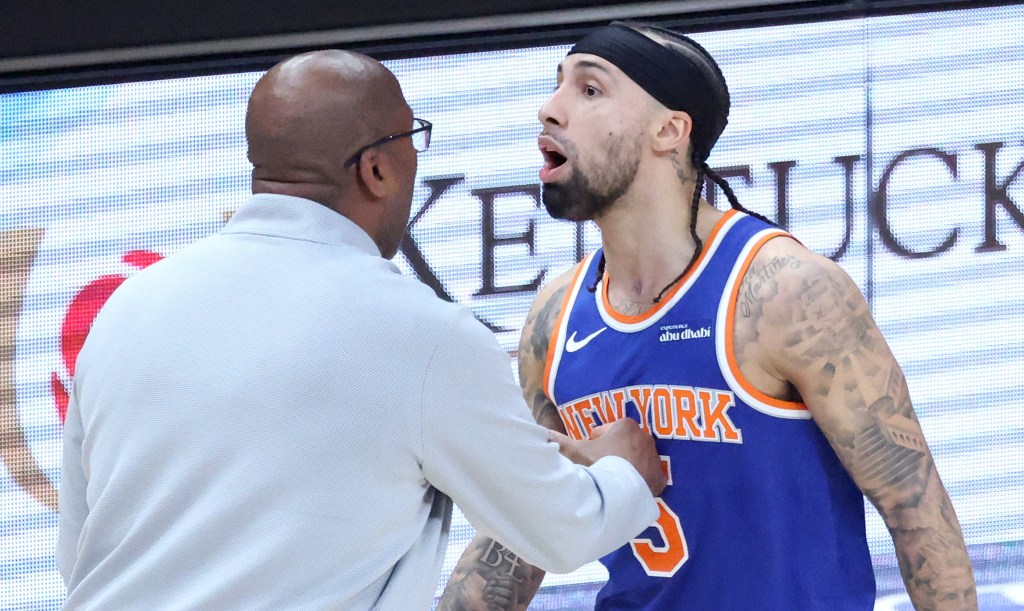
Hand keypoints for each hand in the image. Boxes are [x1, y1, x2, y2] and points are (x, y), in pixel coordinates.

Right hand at [549, 419, 665, 496]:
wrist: (614, 494)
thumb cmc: (596, 466)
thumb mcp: (575, 451)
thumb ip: (558, 440)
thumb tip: (541, 432)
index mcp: (625, 426)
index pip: (608, 429)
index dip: (596, 440)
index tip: (590, 450)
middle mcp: (645, 438)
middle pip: (625, 443)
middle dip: (614, 451)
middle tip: (601, 465)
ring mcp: (655, 459)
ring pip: (639, 458)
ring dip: (628, 464)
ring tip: (613, 478)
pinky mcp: (660, 478)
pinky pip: (650, 476)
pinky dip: (641, 480)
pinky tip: (628, 488)